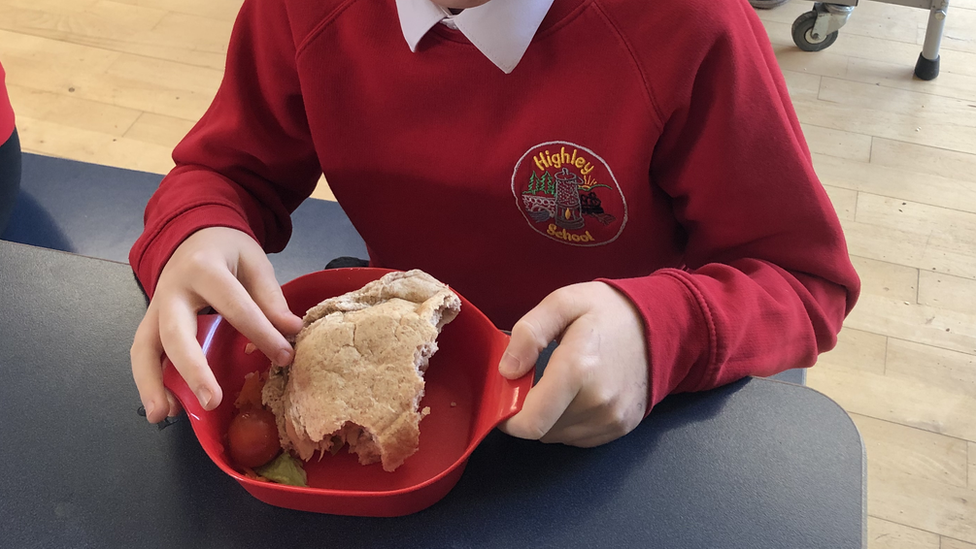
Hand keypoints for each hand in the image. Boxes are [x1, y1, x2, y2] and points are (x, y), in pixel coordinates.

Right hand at [130, 227, 303, 422]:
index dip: (262, 334)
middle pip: (176, 333)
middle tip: (212, 402)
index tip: (285, 357)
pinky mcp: (150, 321)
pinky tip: (166, 407)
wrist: (194, 232)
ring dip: (152, 383)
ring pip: (144, 347)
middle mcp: (172, 288)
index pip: (235, 307)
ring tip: (163, 415)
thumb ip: (270, 297)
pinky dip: (151, 381)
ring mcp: (155, 306)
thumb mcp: (255, 262)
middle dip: (193, 369)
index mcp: (204, 268)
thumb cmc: (228, 250)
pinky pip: (144, 352)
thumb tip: (292, 331)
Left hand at [498, 282, 648, 446]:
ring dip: (548, 417)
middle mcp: (598, 401)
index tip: (504, 399)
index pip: (531, 421)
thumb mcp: (563, 302)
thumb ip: (529, 333)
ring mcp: (613, 418)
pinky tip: (577, 395)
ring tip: (558, 385)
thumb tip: (507, 370)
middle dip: (527, 411)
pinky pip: (579, 437)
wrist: (661, 324)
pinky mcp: (622, 426)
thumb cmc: (609, 311)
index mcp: (578, 369)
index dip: (508, 417)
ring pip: (558, 436)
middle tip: (532, 382)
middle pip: (541, 430)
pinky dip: (568, 422)